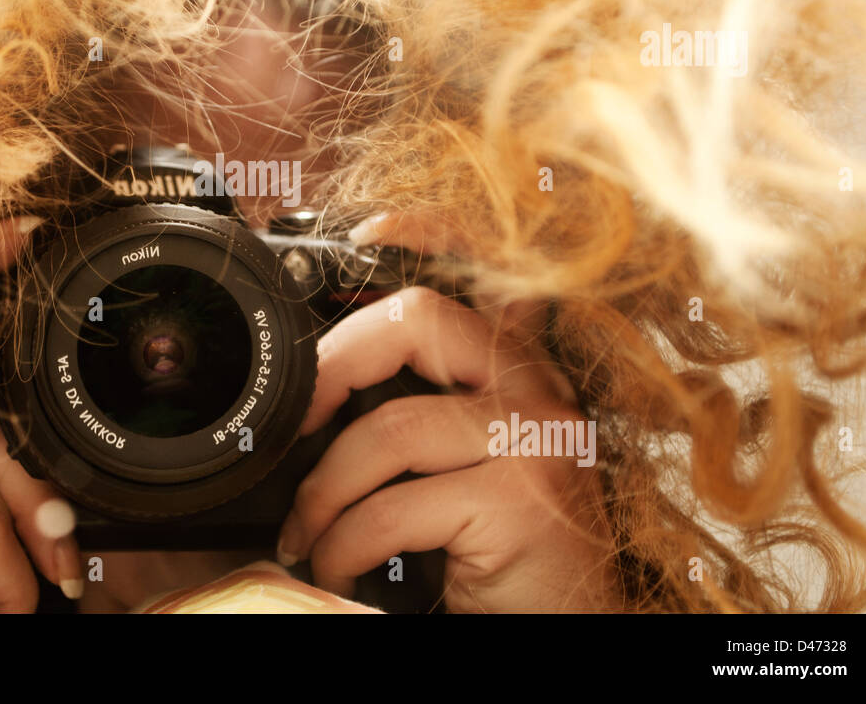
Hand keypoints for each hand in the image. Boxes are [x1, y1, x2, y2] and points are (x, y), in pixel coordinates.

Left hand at [275, 217, 623, 612]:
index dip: (424, 234)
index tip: (363, 235)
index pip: (482, 273)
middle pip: (418, 319)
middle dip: (333, 364)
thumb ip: (424, 419)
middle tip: (296, 422)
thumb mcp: (468, 469)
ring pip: (388, 428)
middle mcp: (537, 393)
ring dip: (323, 491)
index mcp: (519, 374)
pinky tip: (339, 568)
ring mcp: (536, 443)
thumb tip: (321, 405)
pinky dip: (342, 546)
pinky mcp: (522, 504)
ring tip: (308, 534)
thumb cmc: (509, 552)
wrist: (569, 630)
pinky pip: (391, 510)